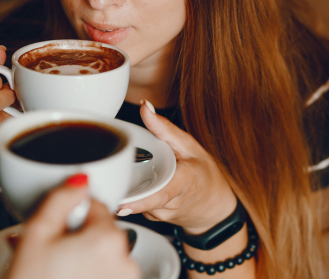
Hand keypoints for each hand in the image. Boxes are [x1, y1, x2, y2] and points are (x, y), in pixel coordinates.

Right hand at [7, 177, 139, 278]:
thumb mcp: (36, 234)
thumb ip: (60, 199)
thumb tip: (79, 180)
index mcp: (108, 238)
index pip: (96, 205)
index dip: (72, 214)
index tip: (56, 229)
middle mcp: (125, 261)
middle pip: (102, 232)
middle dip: (78, 237)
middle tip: (51, 252)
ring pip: (104, 256)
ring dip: (84, 257)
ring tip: (55, 270)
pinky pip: (107, 275)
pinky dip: (91, 275)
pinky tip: (65, 278)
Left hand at [117, 100, 237, 234]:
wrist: (214, 207)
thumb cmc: (204, 174)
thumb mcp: (189, 145)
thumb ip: (164, 128)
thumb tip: (145, 107)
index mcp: (183, 183)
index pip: (160, 195)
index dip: (140, 201)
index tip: (123, 205)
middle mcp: (170, 204)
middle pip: (141, 197)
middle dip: (125, 186)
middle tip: (113, 173)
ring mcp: (161, 215)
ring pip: (136, 201)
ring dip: (129, 187)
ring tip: (135, 173)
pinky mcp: (153, 220)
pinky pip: (137, 204)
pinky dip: (135, 193)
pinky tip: (142, 184)